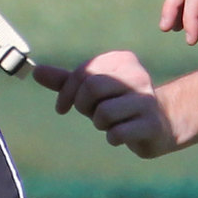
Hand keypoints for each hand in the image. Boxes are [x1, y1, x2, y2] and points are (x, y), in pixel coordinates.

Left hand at [34, 52, 179, 156]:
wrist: (161, 123)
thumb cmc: (120, 103)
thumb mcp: (92, 89)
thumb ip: (65, 81)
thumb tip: (36, 72)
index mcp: (122, 60)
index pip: (84, 72)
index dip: (66, 92)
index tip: (63, 107)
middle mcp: (137, 75)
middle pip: (92, 88)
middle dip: (84, 106)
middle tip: (91, 114)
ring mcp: (146, 100)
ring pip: (103, 113)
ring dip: (99, 123)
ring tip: (111, 122)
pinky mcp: (151, 124)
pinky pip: (117, 133)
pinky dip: (112, 137)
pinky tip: (122, 135)